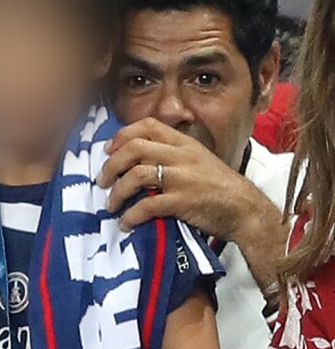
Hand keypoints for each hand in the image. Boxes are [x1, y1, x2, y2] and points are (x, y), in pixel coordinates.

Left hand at [98, 118, 267, 240]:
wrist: (246, 209)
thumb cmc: (219, 186)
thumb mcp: (197, 159)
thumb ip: (172, 154)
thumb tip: (136, 159)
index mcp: (184, 142)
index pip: (148, 126)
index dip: (123, 135)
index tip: (109, 150)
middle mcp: (181, 155)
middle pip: (135, 148)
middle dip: (112, 164)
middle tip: (102, 180)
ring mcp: (182, 177)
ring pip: (137, 175)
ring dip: (117, 191)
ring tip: (110, 204)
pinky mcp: (183, 201)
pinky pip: (148, 205)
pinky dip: (132, 215)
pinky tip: (126, 222)